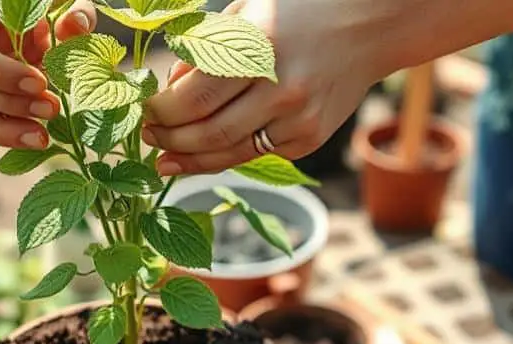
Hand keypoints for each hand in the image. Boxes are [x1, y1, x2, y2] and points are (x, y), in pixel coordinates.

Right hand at [0, 0, 95, 148]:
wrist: (9, 12)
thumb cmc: (27, 1)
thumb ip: (65, 8)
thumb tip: (77, 25)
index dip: (3, 75)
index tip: (39, 82)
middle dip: (11, 104)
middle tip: (52, 108)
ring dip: (7, 130)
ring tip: (41, 137)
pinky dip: (6, 134)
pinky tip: (33, 138)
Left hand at [142, 0, 383, 175]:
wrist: (368, 26)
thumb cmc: (296, 13)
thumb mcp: (246, 14)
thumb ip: (204, 51)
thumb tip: (169, 91)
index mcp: (259, 49)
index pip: (193, 99)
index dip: (161, 113)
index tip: (144, 113)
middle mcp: (282, 90)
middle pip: (207, 134)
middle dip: (169, 141)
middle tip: (147, 139)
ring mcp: (299, 120)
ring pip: (230, 154)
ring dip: (190, 160)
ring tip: (164, 160)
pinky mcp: (309, 138)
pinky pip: (255, 154)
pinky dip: (225, 155)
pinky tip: (202, 154)